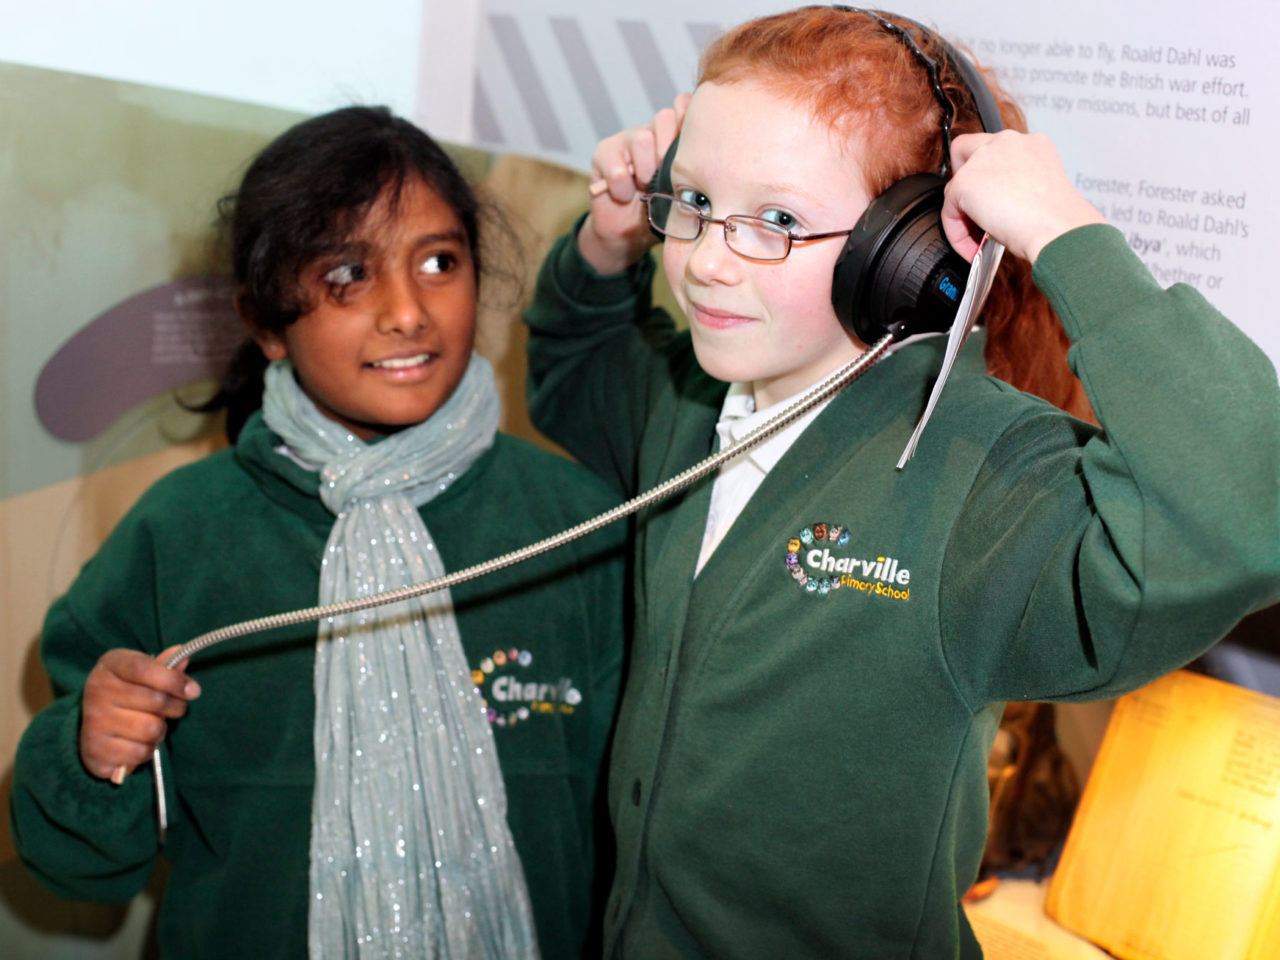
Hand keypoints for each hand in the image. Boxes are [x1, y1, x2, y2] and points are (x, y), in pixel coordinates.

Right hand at [79, 645, 199, 783]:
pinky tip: (138, 742)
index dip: (174, 680)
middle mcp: (97, 690)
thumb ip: (164, 667)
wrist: (92, 723)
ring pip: (151, 729)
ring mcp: (94, 721)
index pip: (145, 669)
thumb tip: (184, 657)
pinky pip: (140, 752)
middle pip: (156, 700)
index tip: (193, 690)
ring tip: (153, 725)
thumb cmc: (127, 692)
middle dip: (175, 707)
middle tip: (174, 709)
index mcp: (111, 665)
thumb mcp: (142, 672)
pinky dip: (147, 750)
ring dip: (160, 731)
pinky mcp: (95, 749)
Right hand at [578, 93, 690, 274]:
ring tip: (644, 189)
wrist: (626, 232)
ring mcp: (626, 140)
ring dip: (645, 172)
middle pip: (664, 117)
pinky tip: (624, 196)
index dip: (688, 120)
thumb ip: (695, 172)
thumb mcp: (685, 192)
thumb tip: (716, 164)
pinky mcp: (603, 153)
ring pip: (641, 139)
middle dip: (668, 153)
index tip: (692, 152)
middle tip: (666, 179)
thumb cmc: (661, 210)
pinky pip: (617, 166)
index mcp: (673, 135)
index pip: (683, 105)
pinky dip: (622, 187)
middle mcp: (651, 131)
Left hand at [942, 131, 1105, 263]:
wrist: (1057, 228)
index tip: (994, 201)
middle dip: (965, 181)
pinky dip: (957, 232)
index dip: (989, 175)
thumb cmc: (1057, 220)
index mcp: (1031, 144)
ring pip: (956, 185)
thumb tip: (997, 203)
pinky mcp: (965, 181)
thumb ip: (1015, 185)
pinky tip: (974, 247)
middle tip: (973, 211)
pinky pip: (949, 211)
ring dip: (963, 214)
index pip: (996, 150)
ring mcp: (984, 158)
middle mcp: (1007, 142)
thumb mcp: (1039, 191)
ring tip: (979, 239)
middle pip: (966, 151)